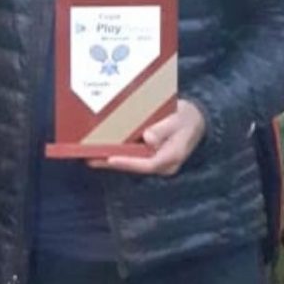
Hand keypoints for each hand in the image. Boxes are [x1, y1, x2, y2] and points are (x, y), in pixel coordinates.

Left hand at [88, 99, 205, 176]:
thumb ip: (163, 129)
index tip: (110, 158)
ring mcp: (155, 161)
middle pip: (134, 165)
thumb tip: (148, 139)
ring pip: (130, 162)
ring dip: (110, 158)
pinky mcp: (149, 155)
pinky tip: (100, 148)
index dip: (128, 162)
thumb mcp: (178, 119)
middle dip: (111, 162)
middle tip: (89, 158)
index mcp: (172, 157)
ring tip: (88, 154)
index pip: (148, 164)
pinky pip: (131, 156)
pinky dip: (117, 151)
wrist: (195, 119)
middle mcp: (162, 164)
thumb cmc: (186, 118)